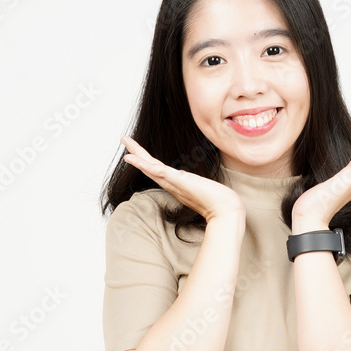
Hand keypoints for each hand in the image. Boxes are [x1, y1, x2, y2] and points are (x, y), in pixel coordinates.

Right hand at [120, 136, 244, 222]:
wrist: (226, 211)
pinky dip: (145, 166)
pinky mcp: (179, 182)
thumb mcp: (203, 188)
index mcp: (177, 184)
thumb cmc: (219, 201)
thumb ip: (195, 185)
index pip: (157, 170)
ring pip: (151, 168)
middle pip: (150, 167)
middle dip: (137, 153)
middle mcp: (173, 185)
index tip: (136, 153)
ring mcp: (175, 184)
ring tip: (125, 146)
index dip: (146, 161)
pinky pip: (159, 172)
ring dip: (137, 156)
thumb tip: (193, 181)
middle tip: (124, 139)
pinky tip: (135, 159)